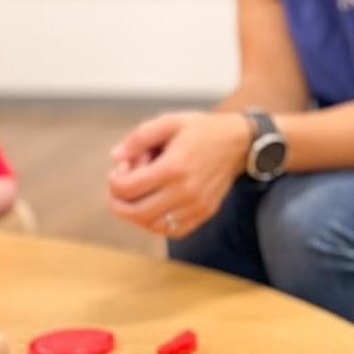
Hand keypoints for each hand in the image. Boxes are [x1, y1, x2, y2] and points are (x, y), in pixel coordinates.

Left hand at [107, 111, 249, 238]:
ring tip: (137, 196)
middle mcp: (186, 191)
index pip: (127, 188)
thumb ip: (138, 138)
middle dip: (118, 203)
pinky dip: (157, 223)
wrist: (238, 143)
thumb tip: (115, 157)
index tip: (122, 169)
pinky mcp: (204, 213)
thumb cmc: (201, 131)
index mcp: (174, 167)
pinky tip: (155, 206)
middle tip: (118, 189)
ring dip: (136, 215)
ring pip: (152, 226)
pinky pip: (173, 231)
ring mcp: (197, 206)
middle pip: (136, 212)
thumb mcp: (169, 122)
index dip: (114, 180)